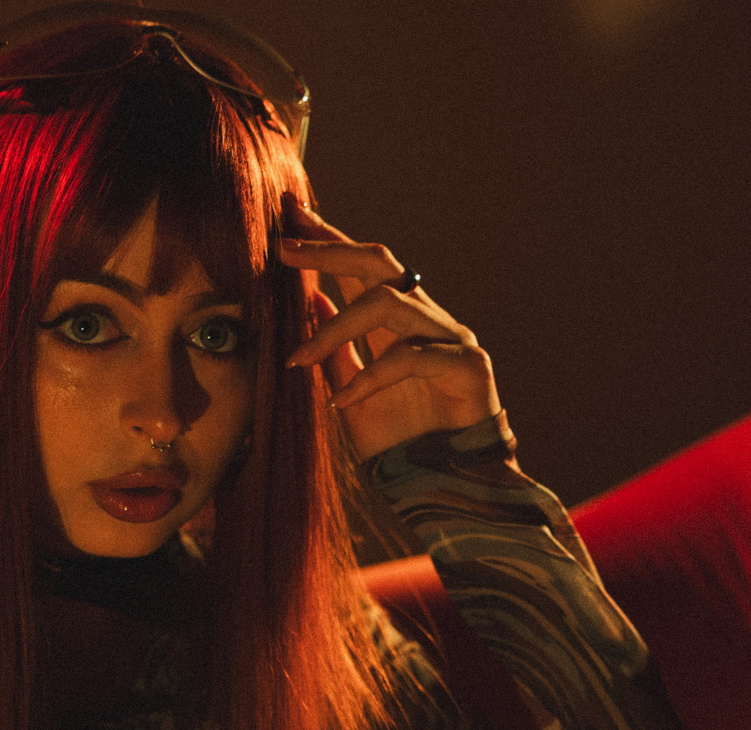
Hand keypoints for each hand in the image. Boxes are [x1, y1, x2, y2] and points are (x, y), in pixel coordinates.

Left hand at [279, 199, 501, 461]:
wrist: (443, 489)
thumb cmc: (399, 444)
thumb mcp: (350, 395)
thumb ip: (336, 351)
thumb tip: (311, 300)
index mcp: (398, 323)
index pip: (362, 266)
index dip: (327, 239)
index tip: (286, 219)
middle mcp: (426, 320)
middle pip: (379, 262)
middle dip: (328, 249)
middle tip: (282, 249)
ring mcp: (451, 338)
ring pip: (388, 304)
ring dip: (335, 329)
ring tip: (300, 360)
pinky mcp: (468, 366)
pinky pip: (410, 357)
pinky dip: (370, 378)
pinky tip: (343, 403)